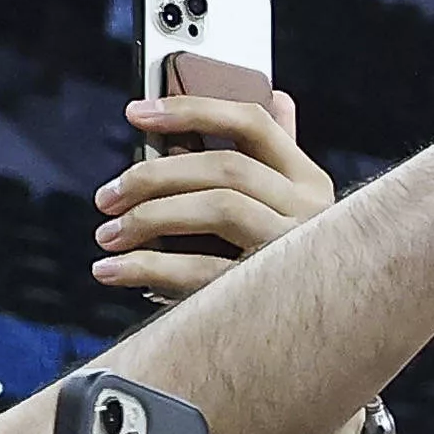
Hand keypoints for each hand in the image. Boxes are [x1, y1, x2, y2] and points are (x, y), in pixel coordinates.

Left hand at [92, 86, 334, 299]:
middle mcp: (309, 209)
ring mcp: (293, 249)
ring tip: (108, 234)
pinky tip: (112, 270)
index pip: (253, 123)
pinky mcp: (268, 292)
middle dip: (154, 176)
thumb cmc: (291, 261)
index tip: (135, 113)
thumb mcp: (292, 205)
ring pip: (218, 208)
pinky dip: (148, 268)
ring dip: (149, 218)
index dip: (192, 109)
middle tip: (107, 197)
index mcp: (309, 180)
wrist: (326, 336)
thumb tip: (280, 97)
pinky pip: (202, 271)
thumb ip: (279, 155)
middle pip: (226, 168)